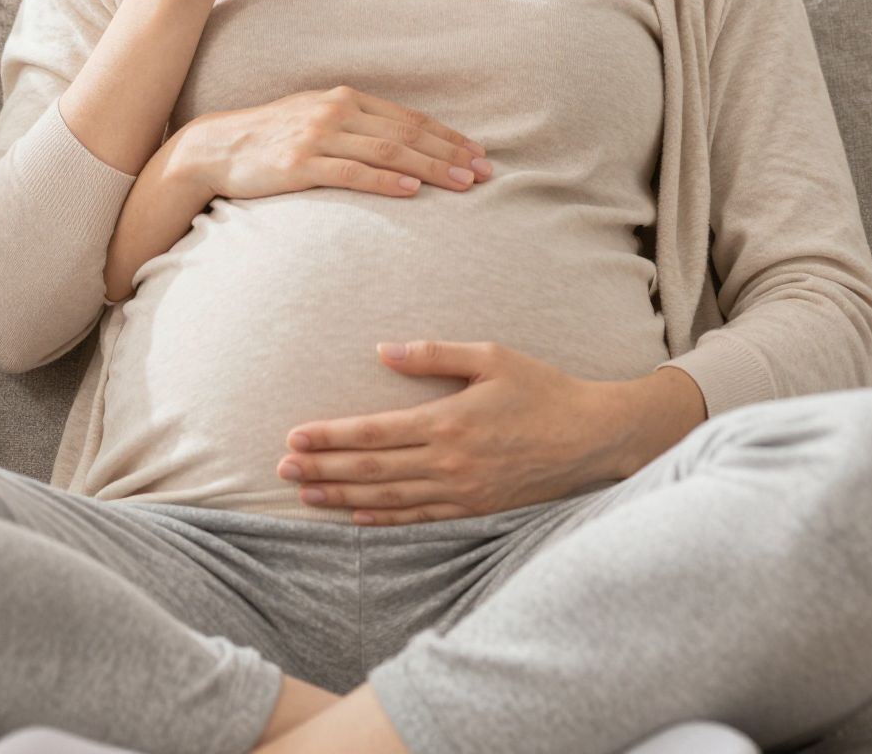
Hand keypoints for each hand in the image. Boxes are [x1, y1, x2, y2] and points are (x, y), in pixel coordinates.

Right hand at [174, 87, 492, 201]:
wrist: (216, 147)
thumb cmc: (272, 137)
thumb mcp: (316, 118)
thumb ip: (356, 125)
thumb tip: (402, 145)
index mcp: (345, 98)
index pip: (410, 118)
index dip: (448, 136)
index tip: (479, 154)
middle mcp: (337, 111)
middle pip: (407, 134)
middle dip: (451, 153)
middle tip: (486, 173)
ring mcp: (318, 136)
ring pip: (388, 152)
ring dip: (431, 168)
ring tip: (462, 184)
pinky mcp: (300, 164)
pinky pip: (352, 172)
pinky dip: (386, 181)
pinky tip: (412, 191)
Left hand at [276, 341, 615, 523]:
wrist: (590, 437)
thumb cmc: (541, 389)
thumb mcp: (490, 357)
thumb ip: (433, 355)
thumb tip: (382, 351)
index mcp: (447, 420)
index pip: (372, 432)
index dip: (328, 437)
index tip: (293, 438)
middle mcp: (447, 462)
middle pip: (370, 469)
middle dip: (322, 469)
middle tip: (281, 472)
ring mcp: (461, 492)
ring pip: (387, 498)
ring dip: (342, 496)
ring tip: (306, 495)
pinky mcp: (475, 510)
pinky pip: (418, 519)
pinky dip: (382, 518)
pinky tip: (356, 515)